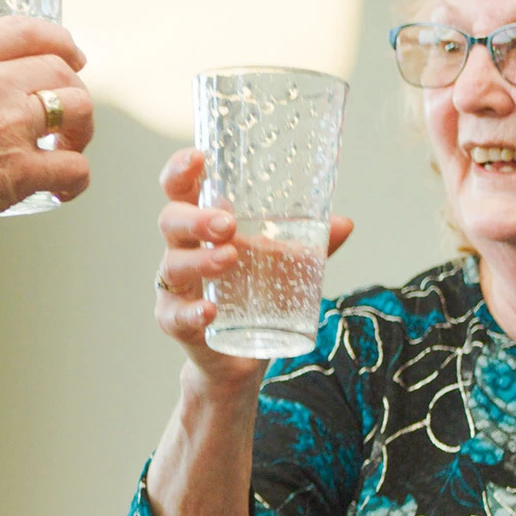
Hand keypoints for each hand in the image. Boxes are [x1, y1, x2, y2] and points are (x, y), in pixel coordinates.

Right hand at [0, 16, 93, 273]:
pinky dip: (75, 179)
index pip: (23, 31)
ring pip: (77, 108)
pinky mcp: (17, 172)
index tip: (71, 55)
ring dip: (80, 130)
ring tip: (67, 149)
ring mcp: (6, 126)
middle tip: (68, 115)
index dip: (58, 40)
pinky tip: (61, 189)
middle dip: (73, 90)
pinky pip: (73, 168)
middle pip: (59, 68)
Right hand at [153, 148, 352, 391]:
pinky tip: (209, 311)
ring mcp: (175, 287)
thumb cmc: (252, 294)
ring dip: (200, 259)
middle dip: (196, 217)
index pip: (181, 190)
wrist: (239, 357)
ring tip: (229, 258)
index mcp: (200, 227)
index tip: (198, 157)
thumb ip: (308, 246)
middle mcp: (180, 250)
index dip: (181, 171)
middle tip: (227, 223)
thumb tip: (344, 224)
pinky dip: (192, 312)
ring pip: (173, 265)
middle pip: (171, 221)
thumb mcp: (283, 266)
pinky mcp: (176, 322)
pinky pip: (177, 315)